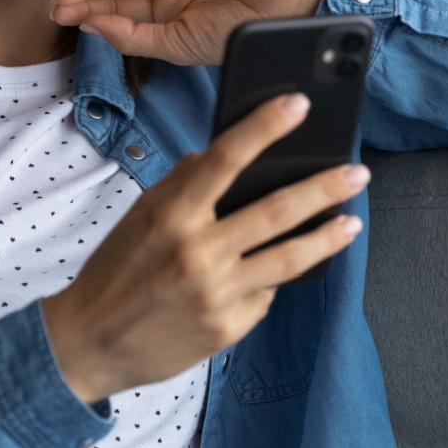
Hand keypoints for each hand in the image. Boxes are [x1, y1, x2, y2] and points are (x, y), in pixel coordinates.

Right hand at [40, 91, 367, 403]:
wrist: (90, 343)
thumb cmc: (114, 271)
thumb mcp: (139, 217)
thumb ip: (180, 185)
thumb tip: (213, 156)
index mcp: (172, 215)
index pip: (226, 158)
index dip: (265, 126)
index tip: (298, 104)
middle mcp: (199, 252)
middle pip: (277, 210)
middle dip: (325, 187)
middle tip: (357, 172)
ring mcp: (217, 294)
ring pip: (289, 258)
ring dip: (327, 236)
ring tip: (351, 221)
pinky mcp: (228, 328)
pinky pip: (264, 294)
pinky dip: (270, 279)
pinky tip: (274, 271)